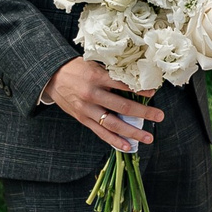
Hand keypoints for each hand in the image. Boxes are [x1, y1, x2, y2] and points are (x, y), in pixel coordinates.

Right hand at [44, 57, 163, 152]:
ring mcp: (87, 109)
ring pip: (113, 124)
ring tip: (148, 138)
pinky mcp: (83, 119)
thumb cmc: (76, 68)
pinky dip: (114, 141)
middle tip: (160, 116)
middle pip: (122, 106)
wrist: (51, 76)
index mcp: (97, 77)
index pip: (123, 84)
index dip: (140, 90)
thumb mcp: (94, 64)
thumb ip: (111, 73)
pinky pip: (101, 132)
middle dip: (143, 113)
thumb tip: (135, 80)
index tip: (153, 93)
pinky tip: (127, 147)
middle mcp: (92, 94)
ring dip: (132, 132)